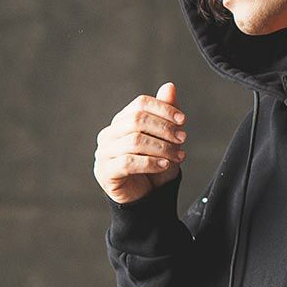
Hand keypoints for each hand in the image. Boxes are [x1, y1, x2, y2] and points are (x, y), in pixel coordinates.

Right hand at [95, 80, 188, 204]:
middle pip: (137, 120)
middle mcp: (109, 134)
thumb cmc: (154, 169)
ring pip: (135, 141)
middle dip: (164, 129)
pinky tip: (165, 165)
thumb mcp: (165, 141)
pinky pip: (128, 162)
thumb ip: (165, 115)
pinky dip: (150, 162)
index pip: (140, 104)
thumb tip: (169, 86)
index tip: (183, 120)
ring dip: (161, 147)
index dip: (162, 109)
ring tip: (178, 155)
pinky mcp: (105, 172)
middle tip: (182, 139)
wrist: (146, 200)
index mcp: (121, 122)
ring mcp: (104, 153)